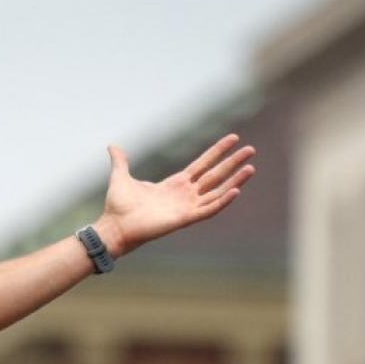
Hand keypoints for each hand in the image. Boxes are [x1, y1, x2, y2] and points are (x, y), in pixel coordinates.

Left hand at [94, 133, 254, 256]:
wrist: (114, 225)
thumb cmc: (119, 206)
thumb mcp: (121, 176)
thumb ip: (120, 161)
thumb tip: (112, 146)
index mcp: (175, 183)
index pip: (203, 164)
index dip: (218, 151)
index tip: (234, 138)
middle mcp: (185, 194)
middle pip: (215, 174)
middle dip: (233, 162)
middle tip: (252, 149)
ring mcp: (187, 206)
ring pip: (217, 191)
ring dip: (235, 180)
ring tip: (251, 168)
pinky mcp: (185, 218)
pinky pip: (209, 209)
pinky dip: (222, 201)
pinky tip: (236, 190)